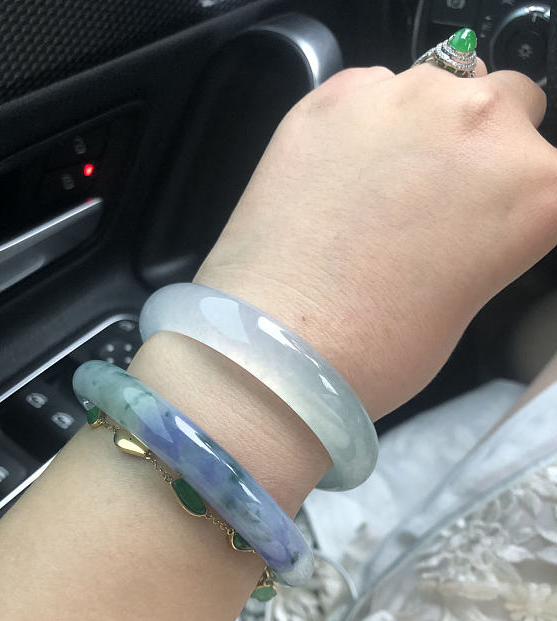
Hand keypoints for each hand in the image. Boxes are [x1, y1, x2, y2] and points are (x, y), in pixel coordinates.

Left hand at [195, 62, 552, 417]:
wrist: (280, 346)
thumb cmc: (379, 347)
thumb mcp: (469, 292)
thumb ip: (490, 230)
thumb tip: (470, 207)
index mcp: (536, 188)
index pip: (552, 170)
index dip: (523, 194)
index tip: (497, 210)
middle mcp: (481, 122)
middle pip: (512, 103)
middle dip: (484, 144)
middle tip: (438, 196)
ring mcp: (405, 97)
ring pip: (441, 83)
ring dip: (425, 124)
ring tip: (379, 184)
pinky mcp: (336, 94)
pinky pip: (372, 89)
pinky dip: (366, 120)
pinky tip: (338, 172)